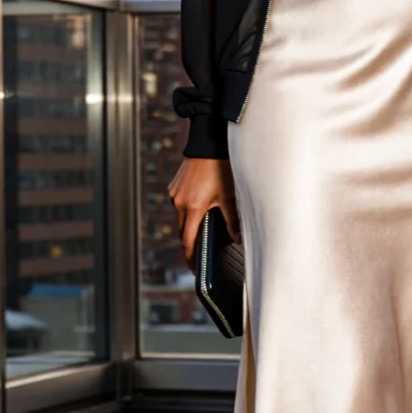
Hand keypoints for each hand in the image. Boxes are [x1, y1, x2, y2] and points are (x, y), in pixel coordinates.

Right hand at [167, 156, 241, 271]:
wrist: (208, 144)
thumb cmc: (220, 169)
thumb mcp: (229, 197)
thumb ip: (232, 220)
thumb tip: (237, 238)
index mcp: (192, 208)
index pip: (188, 240)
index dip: (190, 257)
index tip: (194, 268)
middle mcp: (179, 202)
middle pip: (182, 231)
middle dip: (190, 242)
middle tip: (199, 252)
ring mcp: (174, 193)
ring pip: (180, 217)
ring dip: (188, 225)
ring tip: (202, 228)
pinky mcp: (174, 186)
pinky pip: (178, 204)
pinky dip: (187, 211)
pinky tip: (199, 207)